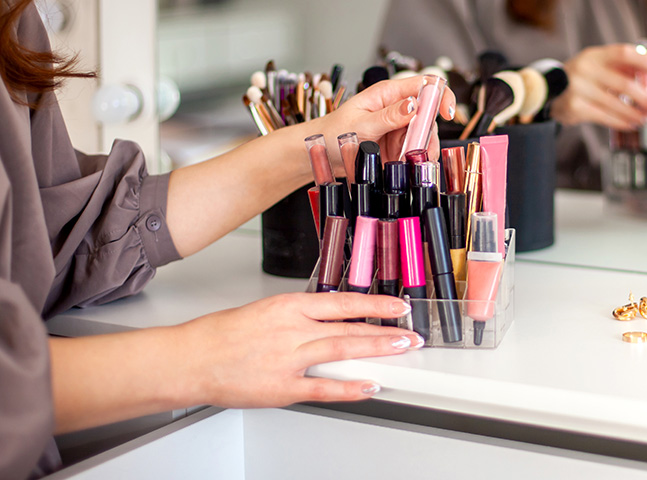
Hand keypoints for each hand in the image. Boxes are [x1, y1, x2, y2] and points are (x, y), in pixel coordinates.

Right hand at [179, 292, 423, 407]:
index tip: (397, 306)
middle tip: (410, 334)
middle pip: (349, 328)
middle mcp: (292, 330)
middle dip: (384, 331)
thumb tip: (332, 322)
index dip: (375, 304)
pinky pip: (323, 388)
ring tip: (400, 350)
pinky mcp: (282, 387)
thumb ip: (300, 317)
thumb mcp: (266, 311)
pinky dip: (349, 388)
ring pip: (342, 352)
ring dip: (376, 351)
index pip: (342, 302)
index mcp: (288, 306)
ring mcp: (288, 359)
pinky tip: (369, 386)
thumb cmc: (222, 335)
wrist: (191, 358)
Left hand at [320, 75, 455, 162]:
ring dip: (422, 152)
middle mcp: (397, 108)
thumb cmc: (332, 132)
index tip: (446, 113)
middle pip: (429, 116)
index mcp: (388, 94)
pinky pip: (414, 152)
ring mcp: (398, 128)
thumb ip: (388, 116)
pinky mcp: (396, 145)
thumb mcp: (360, 124)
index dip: (440, 96)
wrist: (319, 153)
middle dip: (429, 136)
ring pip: (424, 137)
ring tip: (409, 164)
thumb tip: (413, 105)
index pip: (425, 85)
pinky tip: (406, 169)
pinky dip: (414, 161)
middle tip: (421, 153)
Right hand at [550, 44, 646, 130]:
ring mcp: (579, 88)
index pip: (625, 53)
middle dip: (646, 98)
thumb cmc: (580, 79)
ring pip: (617, 104)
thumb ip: (619, 69)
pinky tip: (631, 124)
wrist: (547, 92)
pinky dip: (621, 122)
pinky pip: (605, 117)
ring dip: (635, 114)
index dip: (646, 62)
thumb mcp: (595, 66)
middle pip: (625, 84)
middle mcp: (585, 69)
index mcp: (594, 55)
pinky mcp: (575, 107)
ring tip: (646, 119)